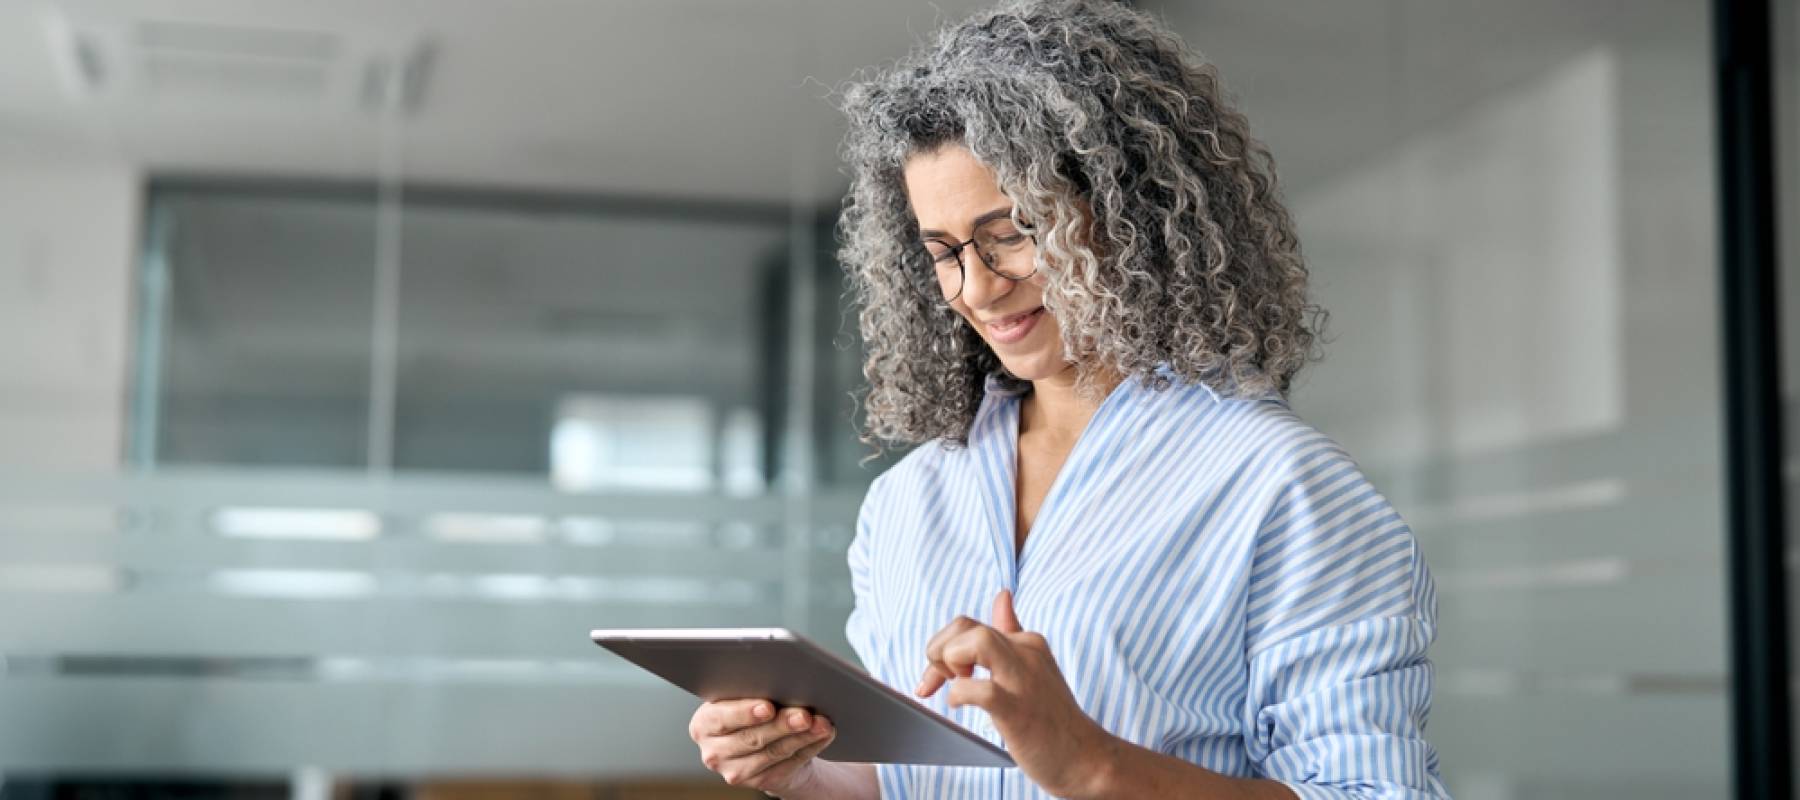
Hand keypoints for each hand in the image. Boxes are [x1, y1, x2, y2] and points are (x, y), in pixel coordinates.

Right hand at [688, 698, 836, 795]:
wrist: (761, 742)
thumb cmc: (750, 710)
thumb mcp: (742, 697)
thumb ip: (752, 691)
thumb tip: (782, 681)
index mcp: (704, 724)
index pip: (722, 718)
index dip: (746, 712)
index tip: (768, 707)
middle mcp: (714, 752)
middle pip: (751, 738)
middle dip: (782, 725)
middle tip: (804, 714)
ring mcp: (735, 771)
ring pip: (773, 753)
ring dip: (802, 737)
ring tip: (821, 723)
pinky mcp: (759, 783)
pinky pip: (788, 765)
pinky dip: (809, 748)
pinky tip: (822, 735)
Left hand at [916, 590, 1118, 798]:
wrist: (1085, 757)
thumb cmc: (1052, 717)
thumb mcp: (1033, 666)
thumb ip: (1013, 632)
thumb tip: (1003, 595)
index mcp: (1026, 642)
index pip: (969, 625)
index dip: (942, 645)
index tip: (937, 675)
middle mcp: (1025, 653)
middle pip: (965, 626)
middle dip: (938, 651)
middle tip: (942, 680)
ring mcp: (1023, 680)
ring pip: (976, 643)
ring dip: (949, 662)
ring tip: (953, 686)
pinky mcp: (1018, 710)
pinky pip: (981, 689)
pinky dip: (960, 694)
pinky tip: (960, 705)